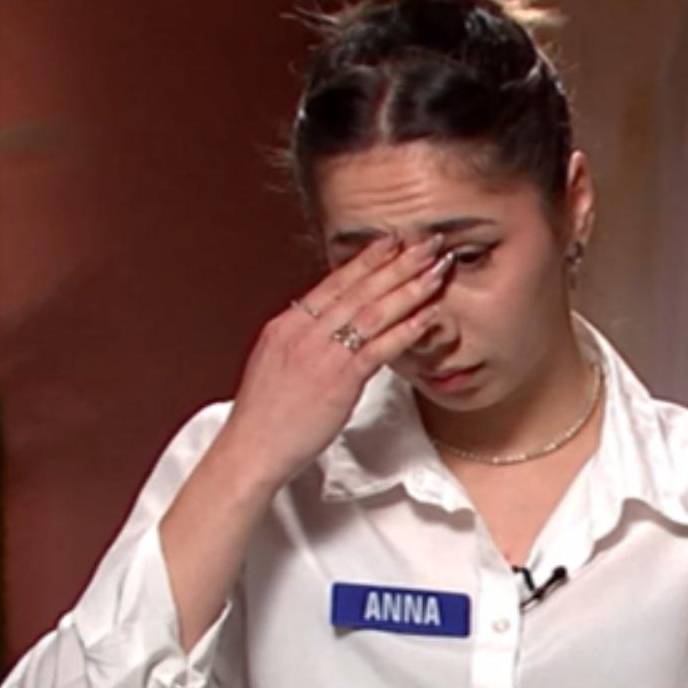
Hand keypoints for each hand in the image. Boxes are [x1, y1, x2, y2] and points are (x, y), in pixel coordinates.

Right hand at [218, 233, 454, 487]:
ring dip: (409, 287)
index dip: (366, 259)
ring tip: (436, 270)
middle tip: (426, 242)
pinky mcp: (340, 380)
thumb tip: (320, 325)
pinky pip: (380, 348)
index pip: (333, 282)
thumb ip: (300, 340)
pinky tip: (427, 316)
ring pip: (373, 311)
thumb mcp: (274, 362)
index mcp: (288, 325)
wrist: (251, 446)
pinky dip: (407, 329)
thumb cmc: (264, 416)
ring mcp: (323, 353)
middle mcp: (305, 331)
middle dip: (396, 262)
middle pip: (358, 288)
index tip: (390, 241)